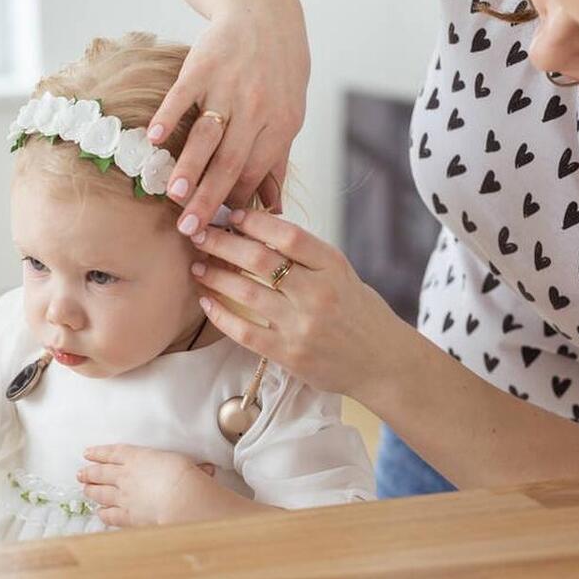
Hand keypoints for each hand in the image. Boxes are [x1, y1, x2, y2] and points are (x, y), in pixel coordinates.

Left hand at [78, 445, 216, 527]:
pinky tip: (99, 513)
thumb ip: (183, 468)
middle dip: (89, 472)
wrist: (181, 498)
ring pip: (101, 493)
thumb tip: (205, 471)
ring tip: (84, 489)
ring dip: (91, 491)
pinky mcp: (128, 516)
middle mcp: (125, 476)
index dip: (98, 453)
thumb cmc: (184, 476)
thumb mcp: (182, 463)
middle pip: (101, 473)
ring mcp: (124, 497)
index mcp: (137, 457)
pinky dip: (103, 513)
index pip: (113, 453)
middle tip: (80, 473)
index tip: (88, 453)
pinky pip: (111, 515)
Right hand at [151, 0, 309, 233]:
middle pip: (231, 162)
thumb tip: (273, 208)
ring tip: (173, 195)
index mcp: (281, 124)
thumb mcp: (288, 114)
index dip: (234, 202)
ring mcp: (228, 84)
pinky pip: (183, 95)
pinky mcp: (203, 65)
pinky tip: (153, 139)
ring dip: (189, 165)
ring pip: (207, 134)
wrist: (264, 13)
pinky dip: (167, 116)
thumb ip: (276, 160)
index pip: (254, 172)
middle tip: (189, 228)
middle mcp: (257, 107)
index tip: (215, 230)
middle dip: (209, 199)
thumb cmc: (278, 72)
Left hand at [189, 209, 411, 399]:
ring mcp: (302, 325)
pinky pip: (244, 331)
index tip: (233, 215)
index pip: (288, 235)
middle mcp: (318, 293)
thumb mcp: (341, 275)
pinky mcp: (289, 354)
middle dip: (222, 244)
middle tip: (199, 235)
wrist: (382, 363)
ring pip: (245, 293)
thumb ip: (306, 257)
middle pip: (259, 260)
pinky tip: (207, 302)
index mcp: (333, 266)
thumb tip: (257, 232)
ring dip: (214, 277)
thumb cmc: (358, 313)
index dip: (255, 222)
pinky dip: (220, 314)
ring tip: (197, 266)